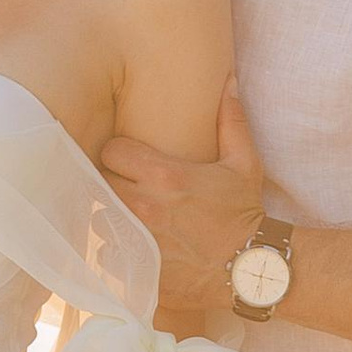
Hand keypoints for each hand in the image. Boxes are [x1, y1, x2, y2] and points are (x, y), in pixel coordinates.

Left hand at [98, 79, 266, 312]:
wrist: (252, 269)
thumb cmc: (246, 213)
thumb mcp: (244, 163)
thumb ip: (231, 121)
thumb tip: (229, 82)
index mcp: (164, 175)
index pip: (111, 151)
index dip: (118, 153)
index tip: (129, 159)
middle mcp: (145, 206)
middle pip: (99, 183)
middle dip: (110, 182)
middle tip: (127, 186)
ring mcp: (139, 240)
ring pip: (99, 219)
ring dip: (110, 216)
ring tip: (128, 216)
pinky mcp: (138, 269)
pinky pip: (105, 256)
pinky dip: (114, 250)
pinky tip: (132, 246)